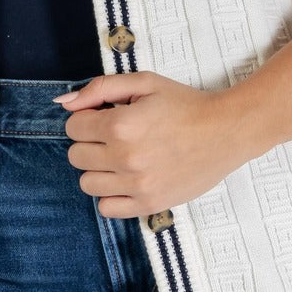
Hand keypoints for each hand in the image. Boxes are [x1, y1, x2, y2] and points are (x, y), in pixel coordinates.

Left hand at [52, 71, 247, 218]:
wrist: (227, 131)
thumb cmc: (186, 104)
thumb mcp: (144, 83)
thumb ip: (100, 88)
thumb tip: (64, 103)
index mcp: (121, 125)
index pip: (72, 127)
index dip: (86, 119)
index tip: (105, 117)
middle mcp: (125, 158)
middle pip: (75, 156)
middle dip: (90, 143)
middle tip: (115, 137)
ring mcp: (137, 185)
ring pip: (87, 184)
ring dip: (98, 169)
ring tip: (122, 158)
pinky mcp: (150, 205)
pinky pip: (107, 208)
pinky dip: (111, 195)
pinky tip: (128, 179)